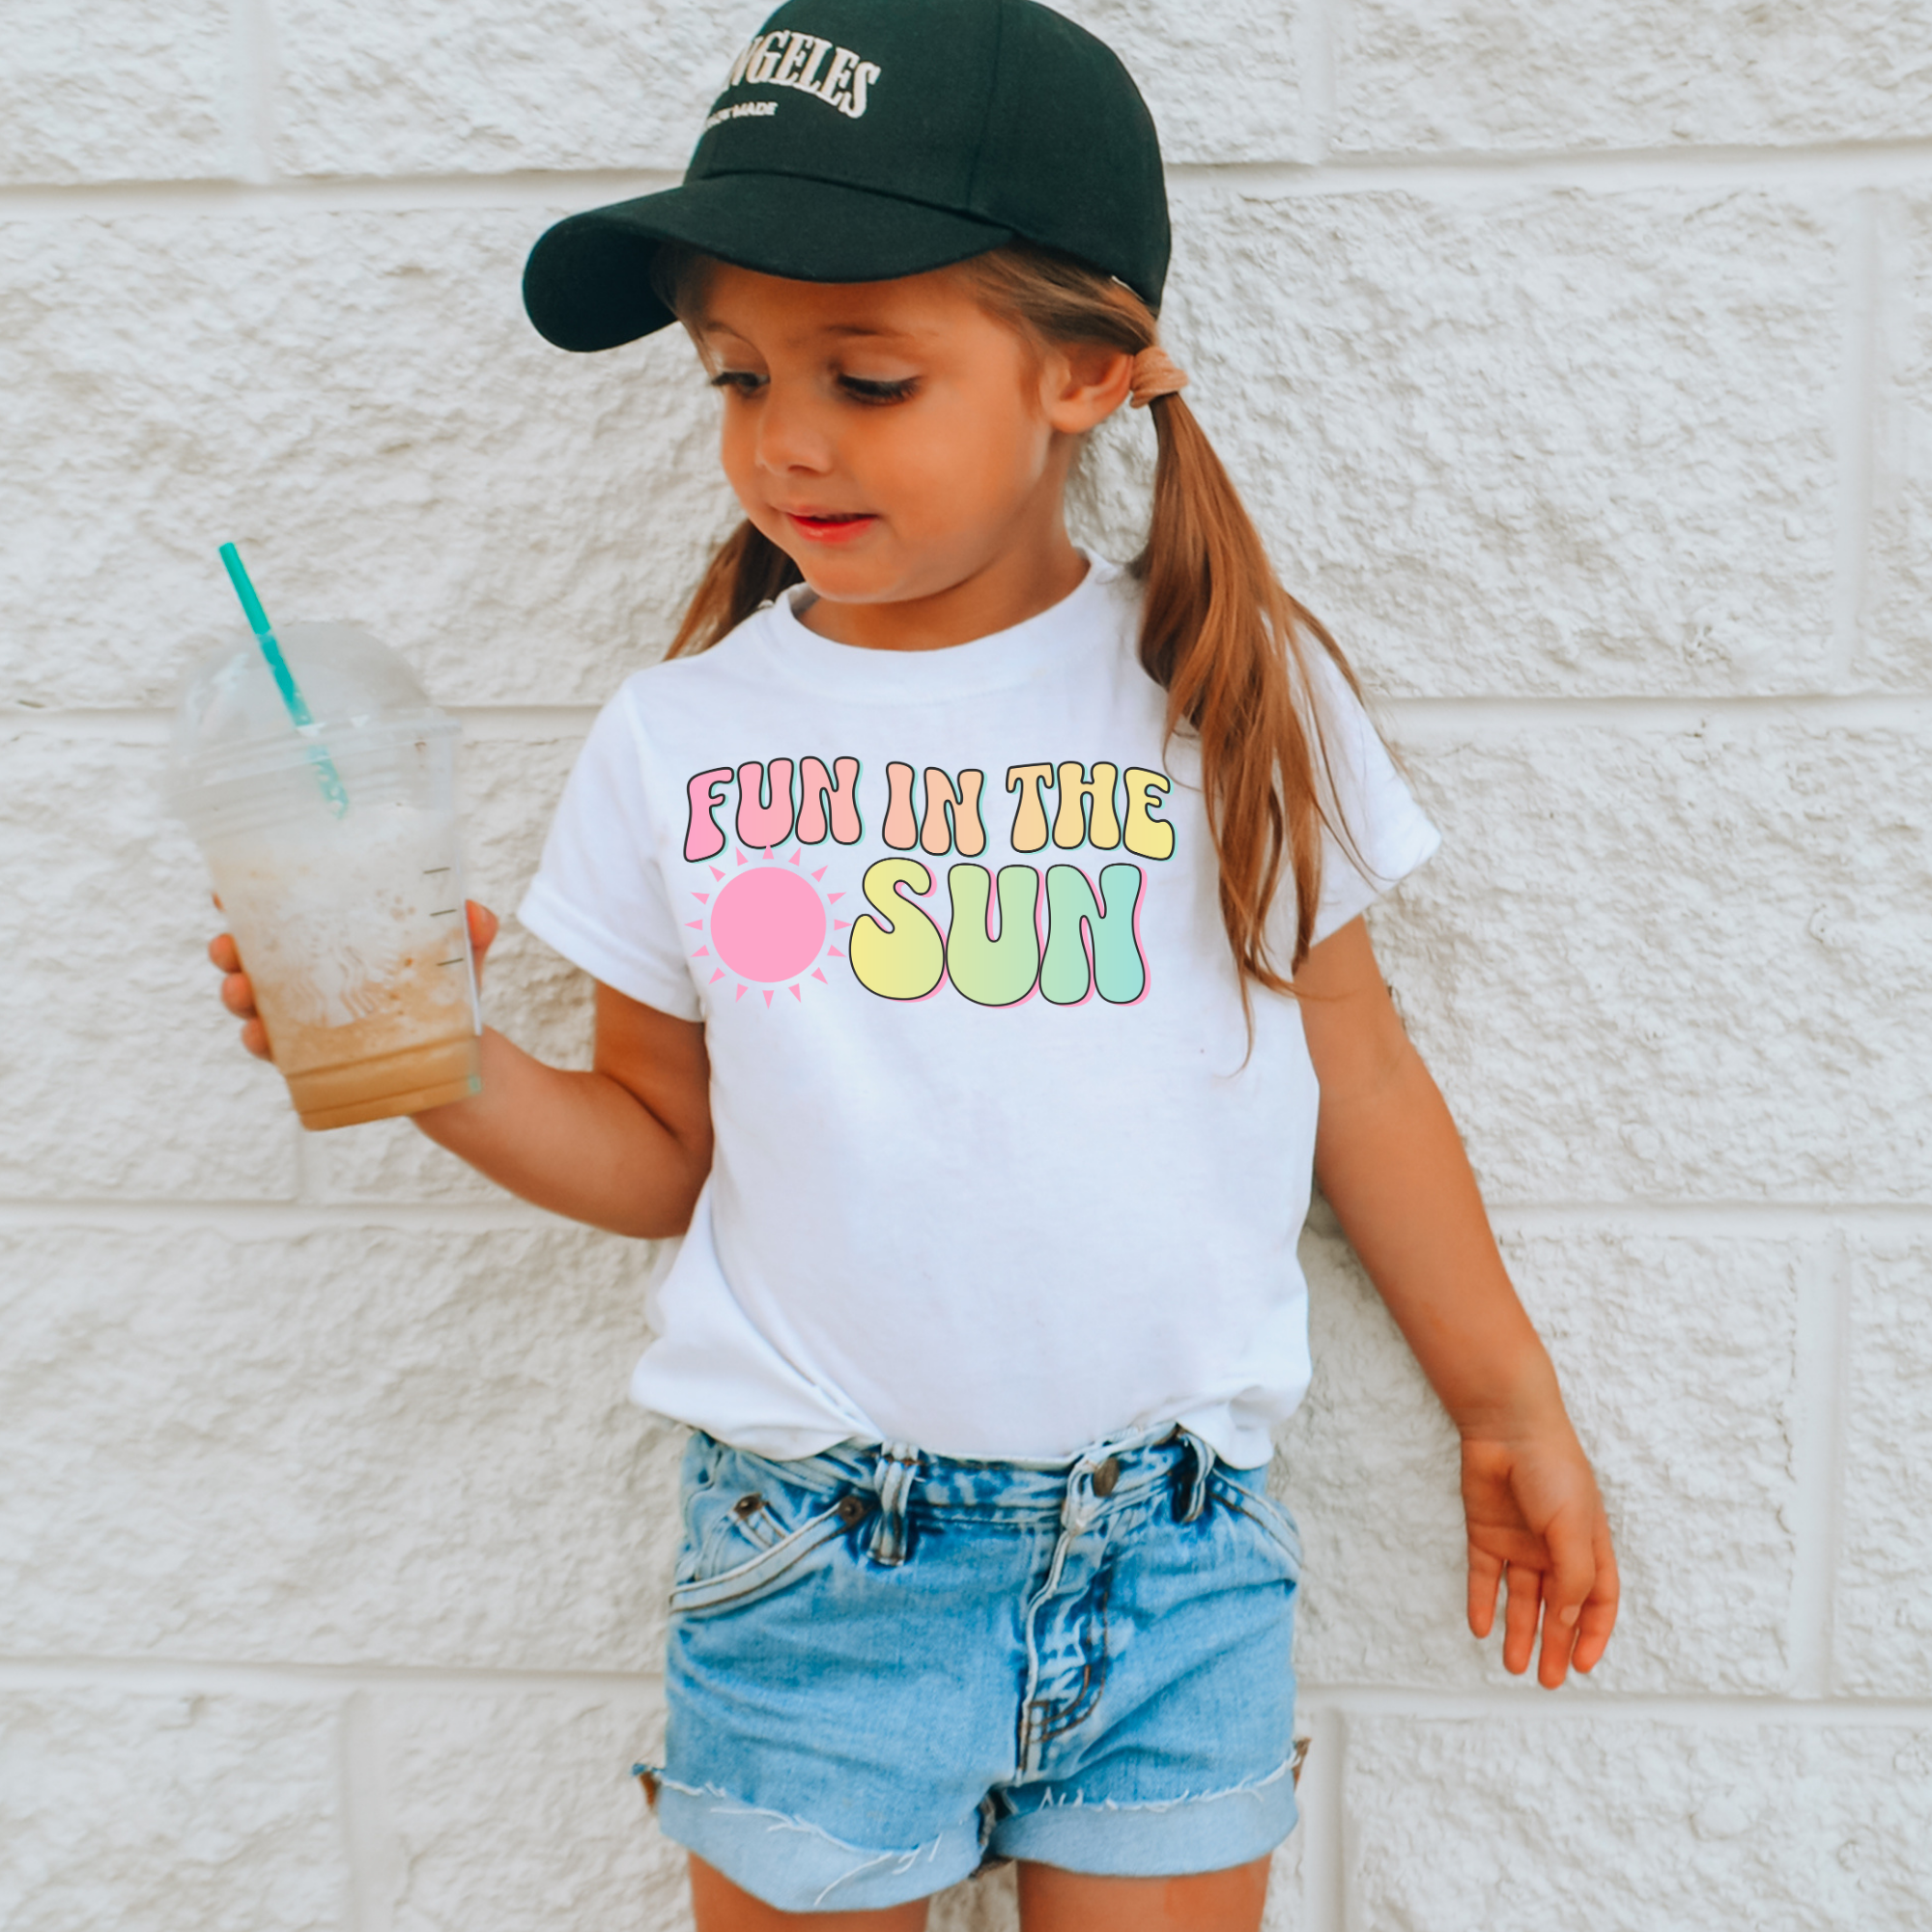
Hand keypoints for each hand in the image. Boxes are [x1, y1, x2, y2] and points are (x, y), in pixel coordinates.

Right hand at [207, 899, 498, 1061]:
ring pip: (255, 1003)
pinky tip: (260, 1035)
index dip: (248, 900)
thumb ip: (472, 932)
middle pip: (252, 957)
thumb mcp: (461, 957)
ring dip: (237, 995)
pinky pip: (277, 1049)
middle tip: (227, 946)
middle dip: (228, 949)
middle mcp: (311, 976)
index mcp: (335, 941)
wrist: (458, 1063)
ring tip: (240, 991)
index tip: (225, 889)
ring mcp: (307, 1017)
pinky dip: (262, 1041)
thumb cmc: (448, 995)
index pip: (283, 914)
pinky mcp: (314, 1057)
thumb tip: (475, 915)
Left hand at [1461, 1424, 1618, 1687]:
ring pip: (1521, 1598)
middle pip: (1557, 1607)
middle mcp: (1555, 1548)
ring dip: (1519, 1631)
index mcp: (1589, 1546)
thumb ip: (1573, 1579)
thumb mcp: (1574, 1529)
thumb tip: (1567, 1625)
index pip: (1598, 1601)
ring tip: (1513, 1667)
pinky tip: (1481, 1628)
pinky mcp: (1486, 1532)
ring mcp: (1520, 1542)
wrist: (1506, 1427)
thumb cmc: (1553, 1472)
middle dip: (1553, 1644)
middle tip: (1546, 1681)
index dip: (1593, 1634)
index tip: (1581, 1666)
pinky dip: (1483, 1601)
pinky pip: (1485, 1575)